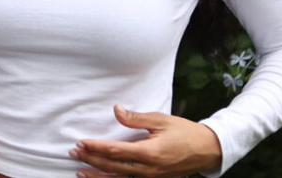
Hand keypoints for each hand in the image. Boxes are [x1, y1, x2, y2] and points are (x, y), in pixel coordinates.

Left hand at [69, 105, 222, 177]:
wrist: (207, 150)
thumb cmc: (184, 132)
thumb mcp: (160, 120)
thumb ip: (136, 118)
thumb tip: (116, 110)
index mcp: (150, 152)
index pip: (115, 151)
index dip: (96, 147)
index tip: (81, 142)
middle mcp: (149, 169)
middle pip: (113, 167)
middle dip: (91, 160)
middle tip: (74, 153)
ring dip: (98, 176)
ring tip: (80, 171)